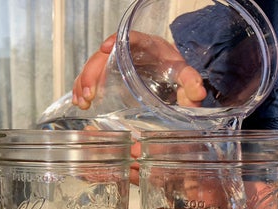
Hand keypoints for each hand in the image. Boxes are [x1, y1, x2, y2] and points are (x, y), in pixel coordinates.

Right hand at [72, 32, 206, 109]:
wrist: (169, 73)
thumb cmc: (174, 70)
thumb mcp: (184, 75)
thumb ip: (191, 83)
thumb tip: (197, 94)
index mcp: (147, 46)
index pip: (130, 38)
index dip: (116, 40)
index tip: (105, 47)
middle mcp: (127, 52)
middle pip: (104, 56)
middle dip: (92, 73)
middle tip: (89, 94)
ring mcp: (115, 63)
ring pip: (94, 67)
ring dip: (84, 83)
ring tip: (83, 102)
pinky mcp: (109, 75)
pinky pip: (92, 78)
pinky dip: (83, 89)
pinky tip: (80, 103)